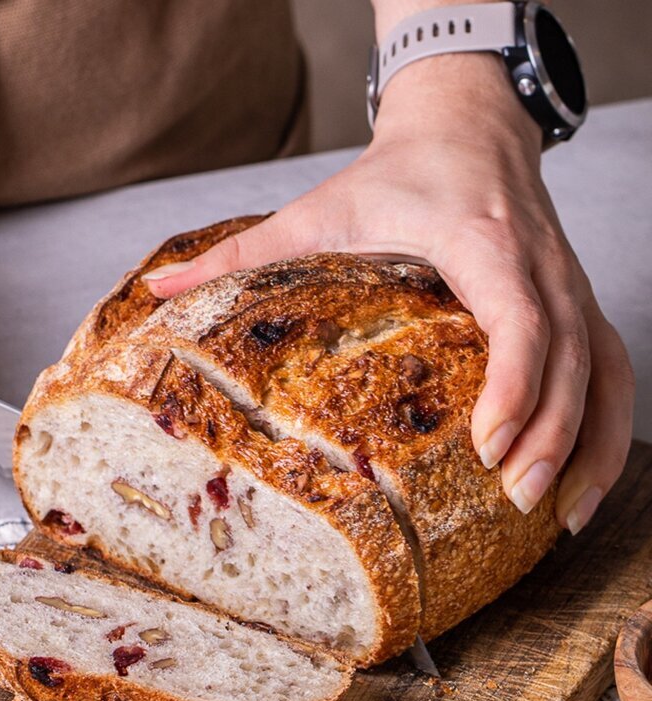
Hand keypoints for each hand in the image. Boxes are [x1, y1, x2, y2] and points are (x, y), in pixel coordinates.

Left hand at [144, 54, 633, 534]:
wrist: (468, 123)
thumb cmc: (399, 171)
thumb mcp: (318, 207)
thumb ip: (241, 253)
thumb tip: (160, 292)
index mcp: (481, 240)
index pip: (522, 315)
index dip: (517, 381)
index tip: (492, 443)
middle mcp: (540, 263)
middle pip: (571, 356)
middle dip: (550, 434)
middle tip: (514, 499)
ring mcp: (567, 283)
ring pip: (604, 368)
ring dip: (589, 442)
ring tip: (559, 513)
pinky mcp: (574, 301)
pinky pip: (610, 367)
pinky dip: (606, 426)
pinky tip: (585, 481)